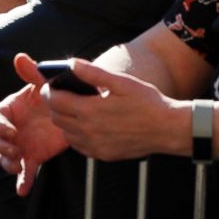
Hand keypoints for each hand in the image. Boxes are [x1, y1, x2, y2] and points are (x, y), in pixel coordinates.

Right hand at [0, 53, 67, 195]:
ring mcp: (20, 144)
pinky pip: (25, 172)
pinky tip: (22, 190)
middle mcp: (10, 129)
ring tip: (18, 165)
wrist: (72, 111)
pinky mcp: (32, 157)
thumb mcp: (42, 85)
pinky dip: (22, 182)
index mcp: (9, 110)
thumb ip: (31, 73)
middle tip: (13, 149)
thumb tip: (20, 57)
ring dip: (8, 163)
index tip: (11, 129)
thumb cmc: (51, 96)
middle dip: (1, 146)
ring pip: (5, 158)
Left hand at [47, 59, 179, 160]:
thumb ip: (93, 73)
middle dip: (55, 105)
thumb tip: (71, 64)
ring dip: (64, 120)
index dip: (49, 92)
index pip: (54, 101)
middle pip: (56, 117)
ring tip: (75, 109)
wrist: (169, 129)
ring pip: (65, 133)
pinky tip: (87, 125)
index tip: (51, 86)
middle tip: (63, 95)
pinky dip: (76, 135)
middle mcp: (89, 131)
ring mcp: (95, 145)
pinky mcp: (103, 155)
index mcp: (90, 110)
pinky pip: (78, 146)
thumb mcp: (121, 82)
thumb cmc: (147, 102)